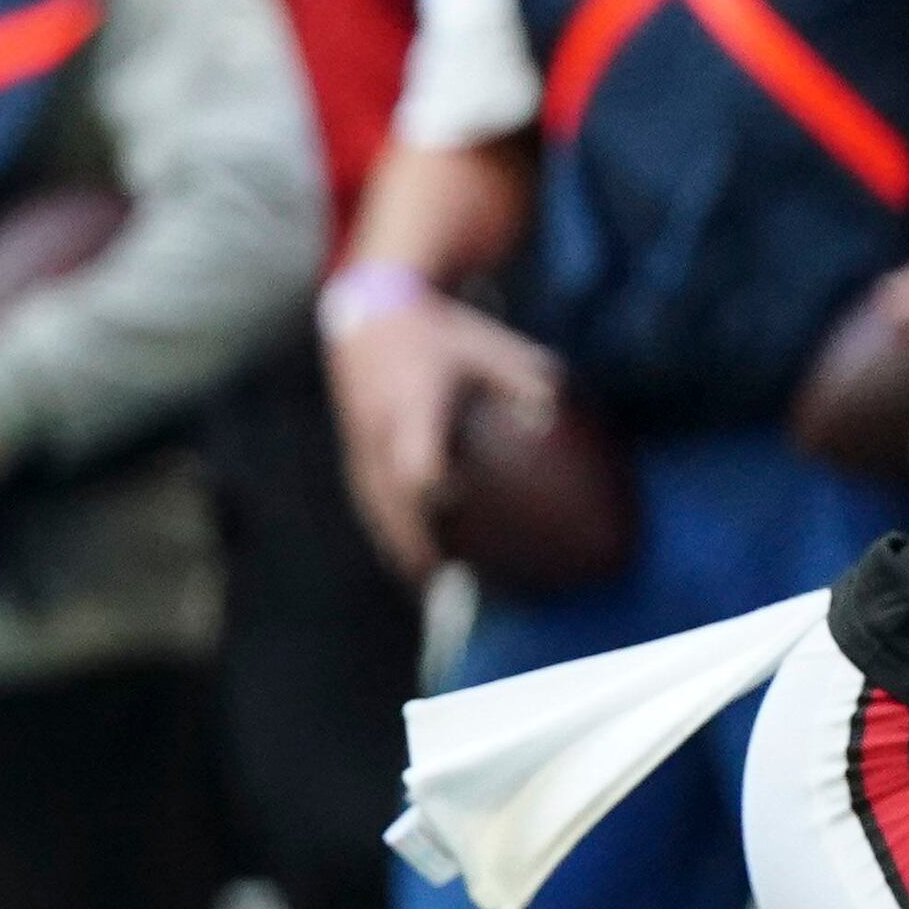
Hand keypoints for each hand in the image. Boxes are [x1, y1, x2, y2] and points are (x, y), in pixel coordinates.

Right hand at [321, 287, 561, 585]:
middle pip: (391, 504)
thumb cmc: (441, 335)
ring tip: (432, 587)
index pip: (414, 455)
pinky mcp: (355, 460)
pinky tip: (418, 562)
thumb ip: (523, 379)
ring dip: (402, 551)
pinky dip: (394, 536)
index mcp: (412, 406)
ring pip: (377, 514)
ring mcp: (361, 450)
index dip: (427, 483)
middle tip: (448, 584)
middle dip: (416, 546)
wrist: (369, 322)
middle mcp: (380, 434)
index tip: (449, 505)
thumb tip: (553, 415)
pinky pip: (373, 508)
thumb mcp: (489, 346)